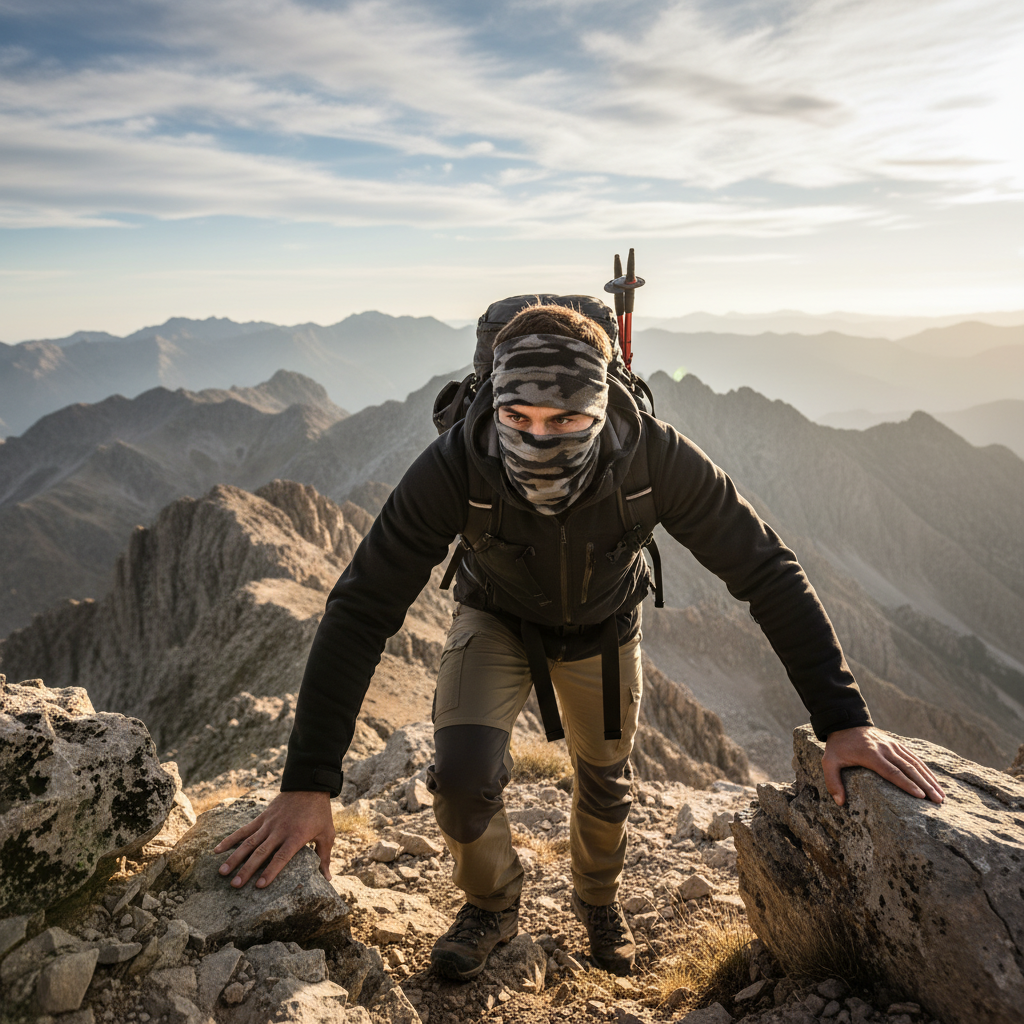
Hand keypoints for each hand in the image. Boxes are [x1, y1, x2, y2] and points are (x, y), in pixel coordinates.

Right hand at [213, 790, 334, 888]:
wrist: (309, 785)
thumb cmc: (319, 812)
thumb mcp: (327, 833)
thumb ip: (324, 856)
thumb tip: (328, 878)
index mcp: (296, 836)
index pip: (281, 857)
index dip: (270, 871)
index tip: (259, 885)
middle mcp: (280, 831)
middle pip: (261, 853)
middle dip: (247, 870)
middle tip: (234, 885)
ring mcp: (268, 824)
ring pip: (248, 842)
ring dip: (234, 858)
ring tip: (222, 872)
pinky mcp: (262, 817)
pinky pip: (244, 830)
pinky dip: (230, 839)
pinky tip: (217, 850)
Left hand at [823, 726, 944, 806]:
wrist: (846, 722)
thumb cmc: (838, 746)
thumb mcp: (828, 761)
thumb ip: (832, 781)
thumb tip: (840, 803)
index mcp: (870, 755)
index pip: (892, 772)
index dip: (907, 784)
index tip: (920, 796)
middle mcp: (885, 749)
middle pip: (908, 769)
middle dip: (925, 785)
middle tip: (937, 801)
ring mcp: (893, 745)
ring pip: (915, 763)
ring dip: (929, 779)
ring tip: (941, 796)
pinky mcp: (897, 744)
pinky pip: (914, 757)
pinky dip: (926, 769)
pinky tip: (935, 781)